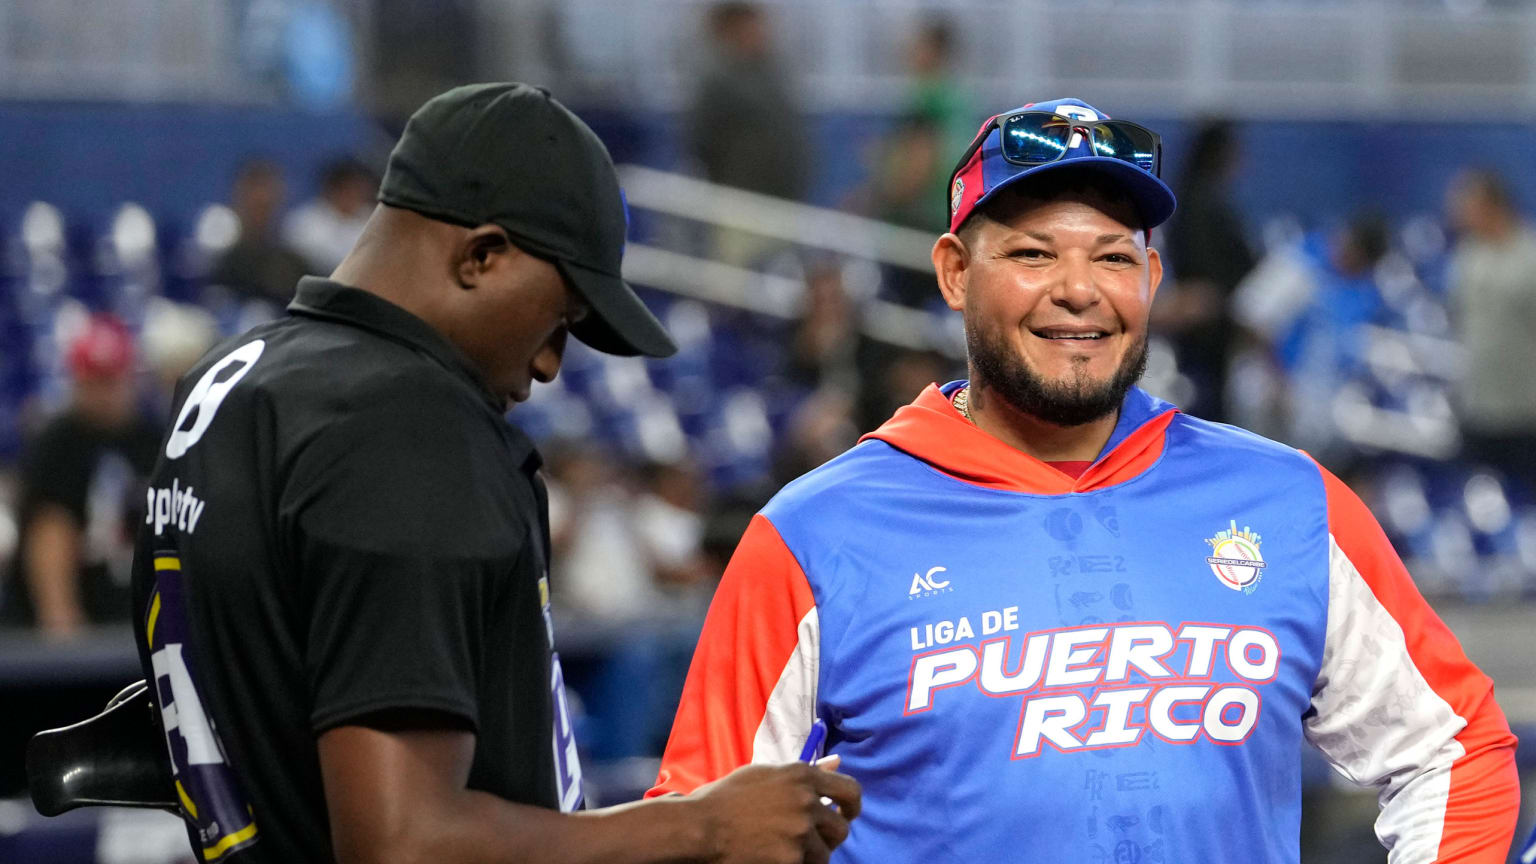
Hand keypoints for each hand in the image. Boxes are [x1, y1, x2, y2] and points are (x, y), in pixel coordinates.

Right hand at [688, 756, 861, 863]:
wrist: (701, 827)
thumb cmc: (727, 798)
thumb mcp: (765, 774)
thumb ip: (803, 770)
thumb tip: (837, 761)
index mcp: (802, 775)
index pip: (851, 790)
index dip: (852, 806)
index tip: (846, 815)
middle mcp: (806, 802)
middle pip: (841, 828)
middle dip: (829, 838)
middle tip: (811, 841)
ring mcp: (799, 833)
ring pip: (825, 854)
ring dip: (811, 856)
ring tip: (787, 851)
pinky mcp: (790, 860)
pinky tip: (775, 858)